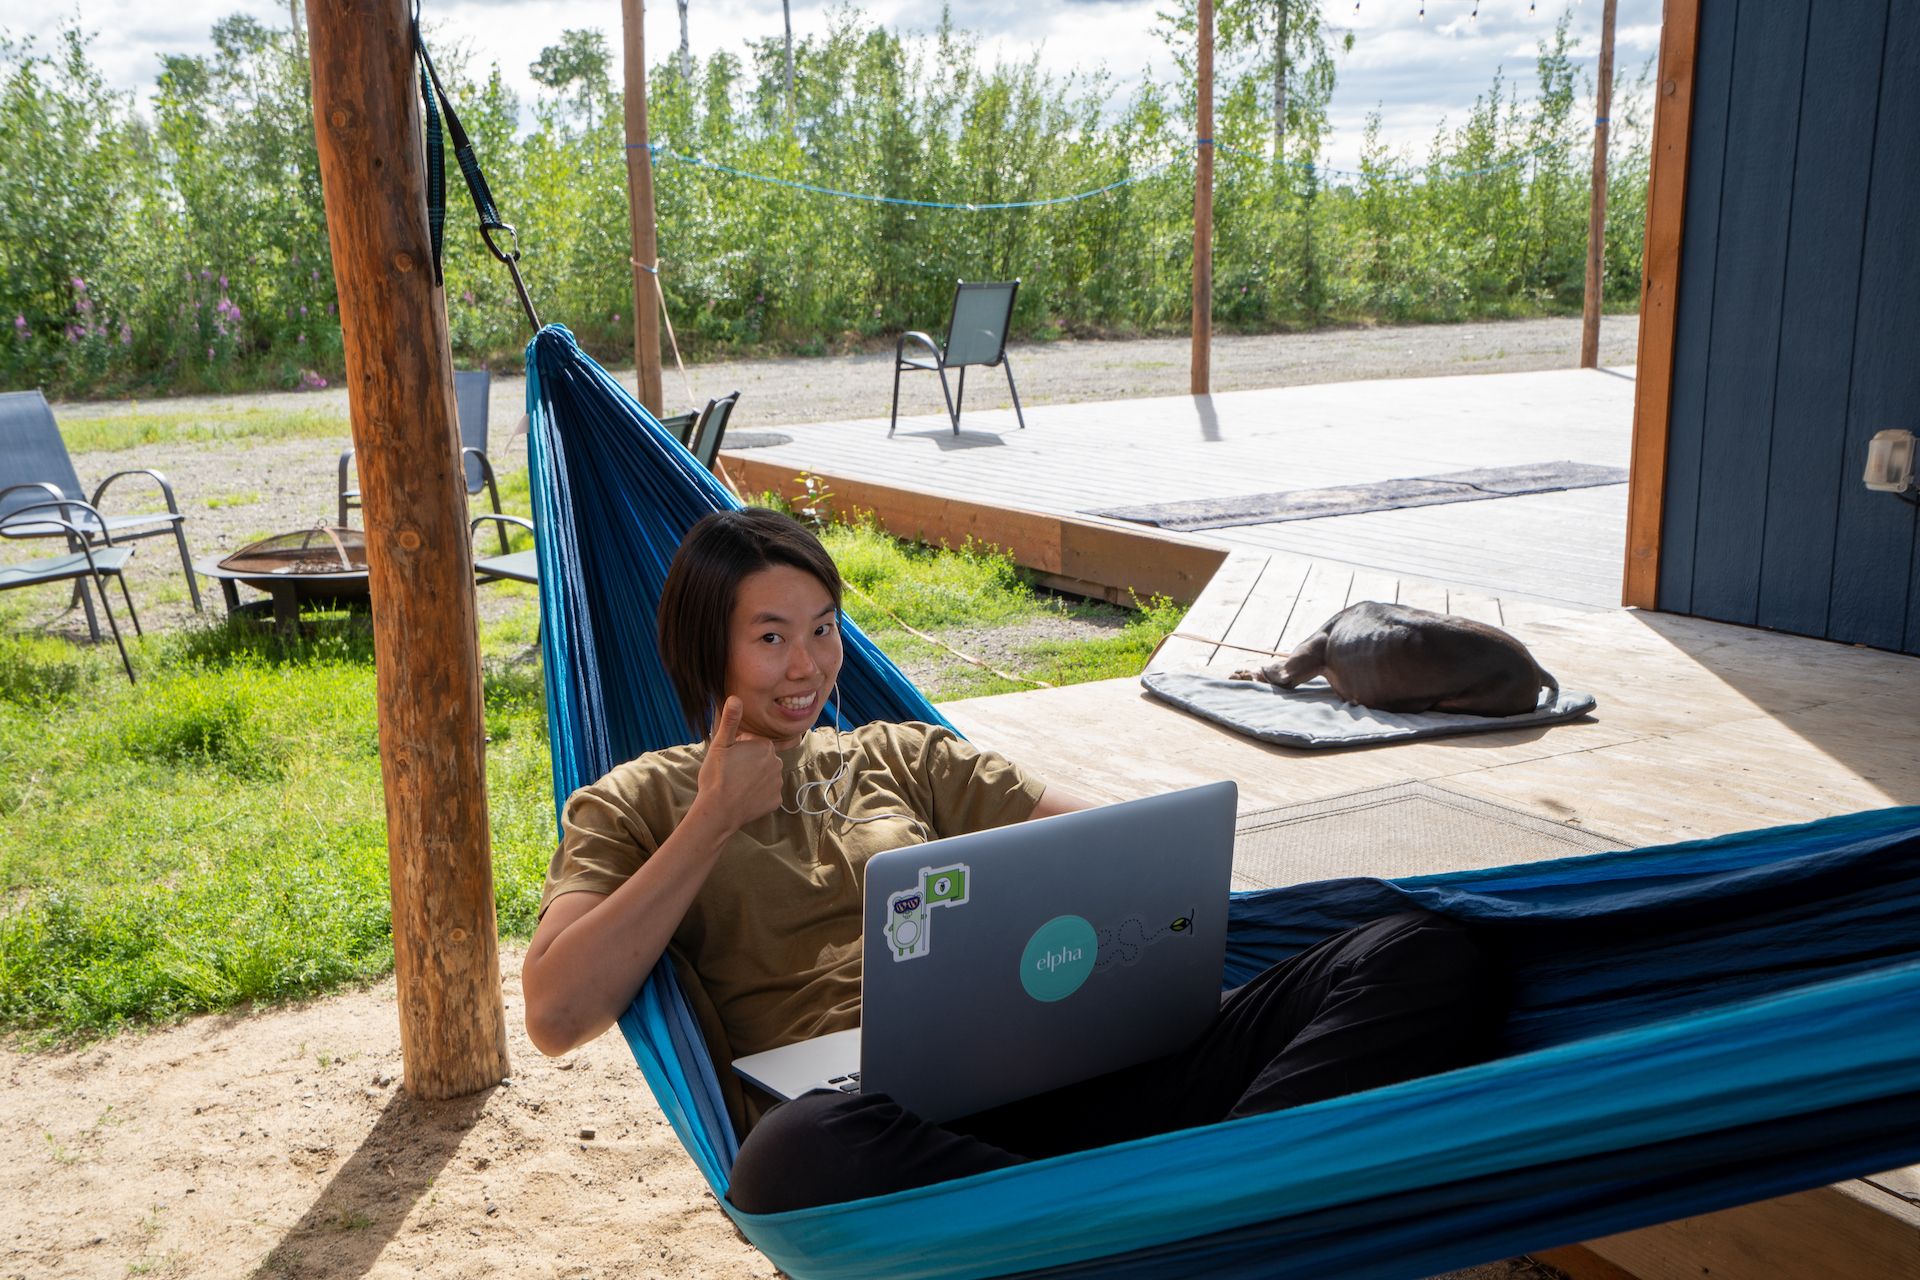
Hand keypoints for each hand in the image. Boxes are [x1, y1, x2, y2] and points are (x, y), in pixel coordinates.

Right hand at [694, 697, 782, 832]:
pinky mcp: (776, 802)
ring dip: (755, 780)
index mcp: (765, 746)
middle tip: (731, 774)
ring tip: (737, 786)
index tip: (729, 760)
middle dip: (750, 764)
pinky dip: (759, 796)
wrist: (718, 810)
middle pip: (762, 760)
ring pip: (766, 777)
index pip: (754, 744)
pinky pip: (768, 795)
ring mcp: (778, 784)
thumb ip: (730, 721)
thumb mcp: (720, 745)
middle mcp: (777, 763)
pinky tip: (745, 798)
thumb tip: (735, 697)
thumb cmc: (716, 776)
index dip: (740, 751)